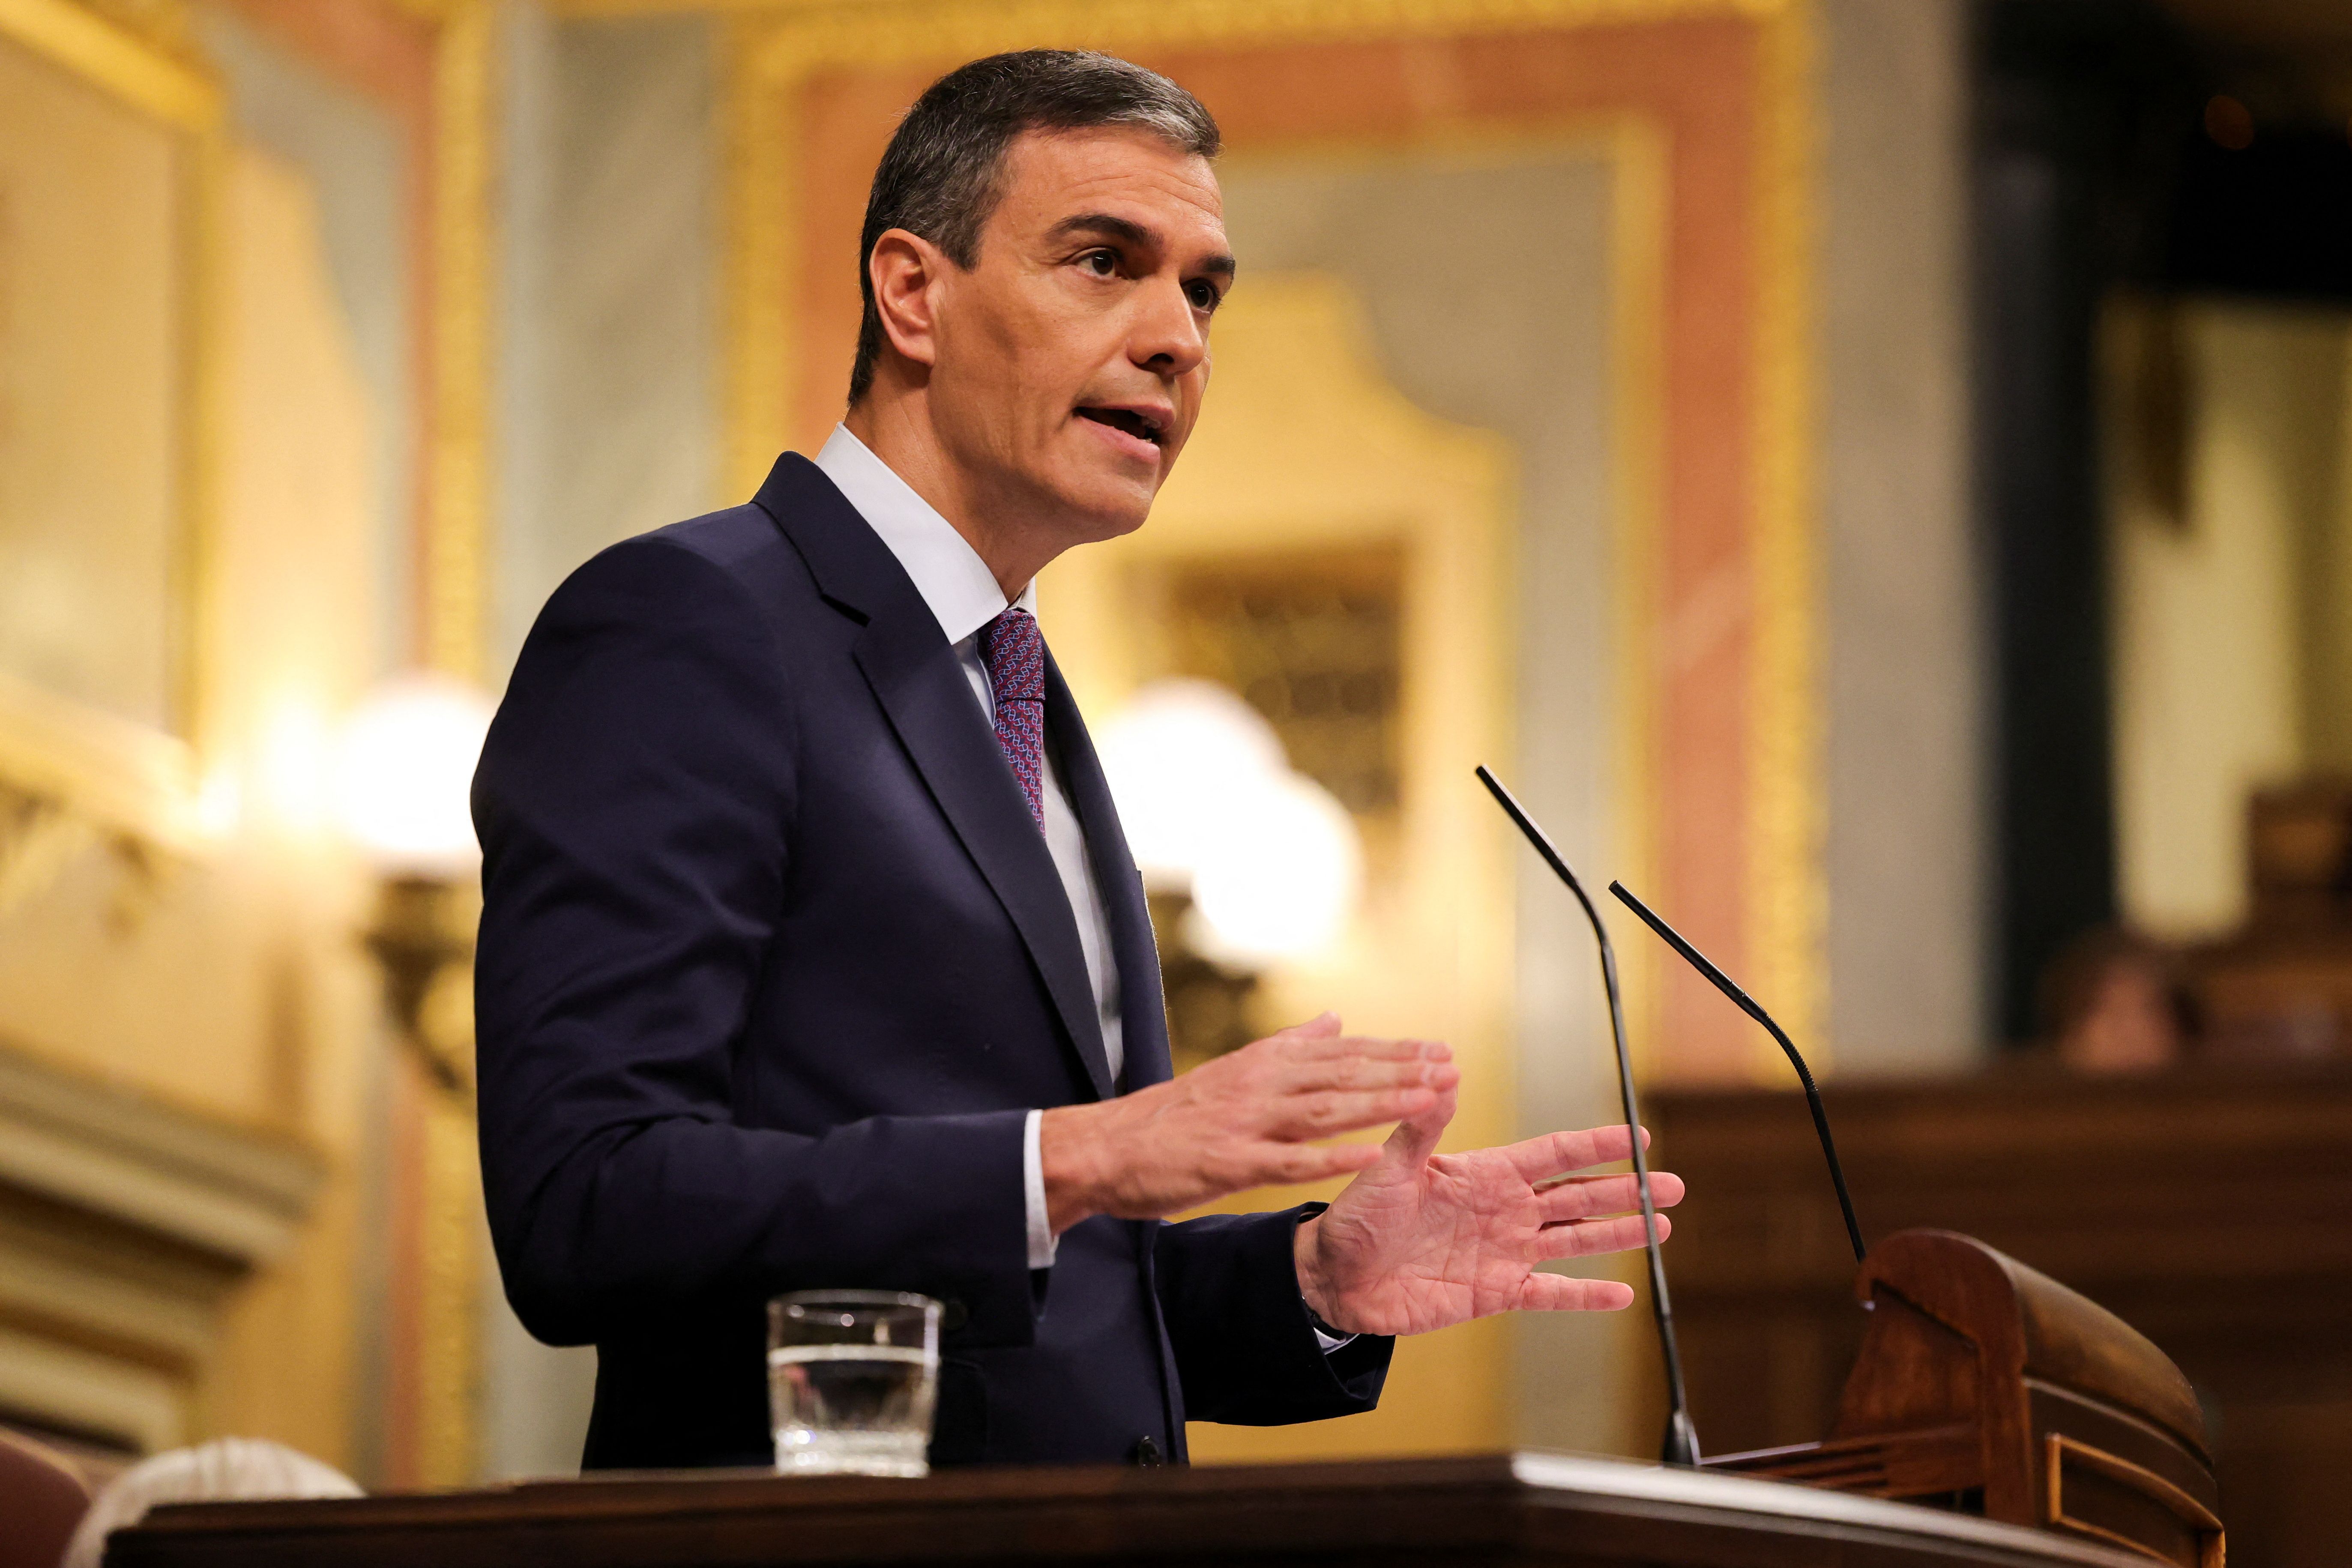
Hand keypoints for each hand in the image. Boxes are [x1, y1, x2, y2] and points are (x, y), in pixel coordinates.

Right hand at [1040, 1014, 1455, 1231]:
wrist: (1106, 1146)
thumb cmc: (1171, 1116)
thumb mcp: (1232, 1069)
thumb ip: (1288, 1046)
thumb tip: (1335, 1020)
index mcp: (1262, 1063)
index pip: (1341, 1052)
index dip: (1393, 1052)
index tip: (1440, 1050)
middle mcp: (1259, 1085)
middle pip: (1342, 1074)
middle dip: (1401, 1072)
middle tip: (1452, 1069)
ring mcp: (1245, 1124)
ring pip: (1325, 1109)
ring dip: (1380, 1103)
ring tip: (1429, 1100)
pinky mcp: (1230, 1163)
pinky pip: (1289, 1161)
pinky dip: (1331, 1157)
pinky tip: (1369, 1156)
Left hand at [1292, 1081, 1683, 1336]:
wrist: (1333, 1277)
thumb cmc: (1355, 1216)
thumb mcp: (1391, 1166)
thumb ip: (1423, 1125)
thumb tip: (1445, 1072)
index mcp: (1483, 1174)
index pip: (1553, 1154)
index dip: (1595, 1145)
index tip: (1639, 1136)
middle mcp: (1502, 1211)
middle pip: (1578, 1196)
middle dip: (1625, 1190)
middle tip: (1675, 1185)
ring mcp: (1503, 1252)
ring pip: (1574, 1240)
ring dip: (1618, 1233)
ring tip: (1663, 1225)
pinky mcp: (1494, 1292)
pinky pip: (1549, 1292)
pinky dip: (1584, 1294)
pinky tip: (1621, 1292)